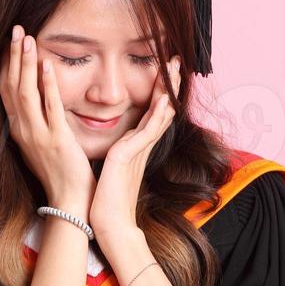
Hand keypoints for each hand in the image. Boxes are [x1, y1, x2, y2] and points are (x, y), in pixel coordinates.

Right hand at [0, 24, 95, 215]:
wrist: (69, 201)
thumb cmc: (59, 172)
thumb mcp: (40, 144)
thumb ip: (36, 122)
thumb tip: (36, 103)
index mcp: (18, 130)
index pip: (5, 90)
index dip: (5, 65)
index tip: (7, 43)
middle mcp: (22, 130)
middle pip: (11, 85)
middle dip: (12, 55)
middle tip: (16, 29)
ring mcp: (37, 135)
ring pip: (25, 92)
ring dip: (25, 63)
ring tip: (28, 38)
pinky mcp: (57, 140)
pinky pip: (50, 108)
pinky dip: (47, 85)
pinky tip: (48, 65)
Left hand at [88, 56, 180, 246]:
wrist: (109, 225)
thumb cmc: (107, 201)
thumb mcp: (113, 170)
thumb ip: (118, 154)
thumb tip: (117, 145)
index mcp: (136, 147)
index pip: (152, 112)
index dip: (160, 90)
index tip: (164, 70)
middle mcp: (141, 146)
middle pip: (161, 107)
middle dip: (169, 83)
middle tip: (177, 60)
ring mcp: (138, 150)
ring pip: (159, 113)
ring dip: (167, 90)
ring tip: (174, 68)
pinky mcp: (130, 156)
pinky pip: (148, 130)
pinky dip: (157, 113)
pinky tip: (163, 99)